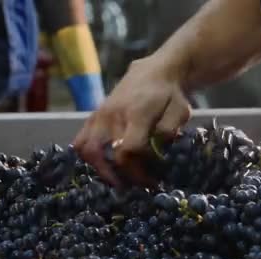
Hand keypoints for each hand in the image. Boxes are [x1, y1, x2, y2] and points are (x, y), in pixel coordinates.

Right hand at [73, 56, 190, 185]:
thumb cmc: (170, 95)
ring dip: (101, 170)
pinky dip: (87, 157)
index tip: (152, 181)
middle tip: (136, 186)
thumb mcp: (180, 111)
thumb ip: (169, 130)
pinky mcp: (93, 115)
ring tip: (117, 179)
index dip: (139, 171)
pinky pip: (80, 140)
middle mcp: (113, 115)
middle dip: (122, 176)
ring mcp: (100, 115)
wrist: (155, 71)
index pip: (130, 150)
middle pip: (108, 154)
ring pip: (88, 150)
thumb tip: (156, 149)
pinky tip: (103, 165)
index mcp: (136, 113)